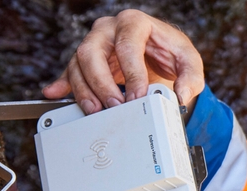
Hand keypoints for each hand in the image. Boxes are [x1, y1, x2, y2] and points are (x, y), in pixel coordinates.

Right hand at [43, 9, 204, 114]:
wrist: (158, 54)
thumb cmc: (170, 52)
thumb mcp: (188, 60)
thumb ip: (191, 77)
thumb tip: (180, 95)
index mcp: (134, 23)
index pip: (128, 46)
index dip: (132, 73)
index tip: (138, 96)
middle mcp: (109, 29)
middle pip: (92, 52)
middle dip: (102, 83)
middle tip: (115, 106)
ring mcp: (94, 43)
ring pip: (77, 63)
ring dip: (84, 90)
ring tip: (95, 111)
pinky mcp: (85, 61)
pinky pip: (69, 71)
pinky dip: (62, 84)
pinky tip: (55, 93)